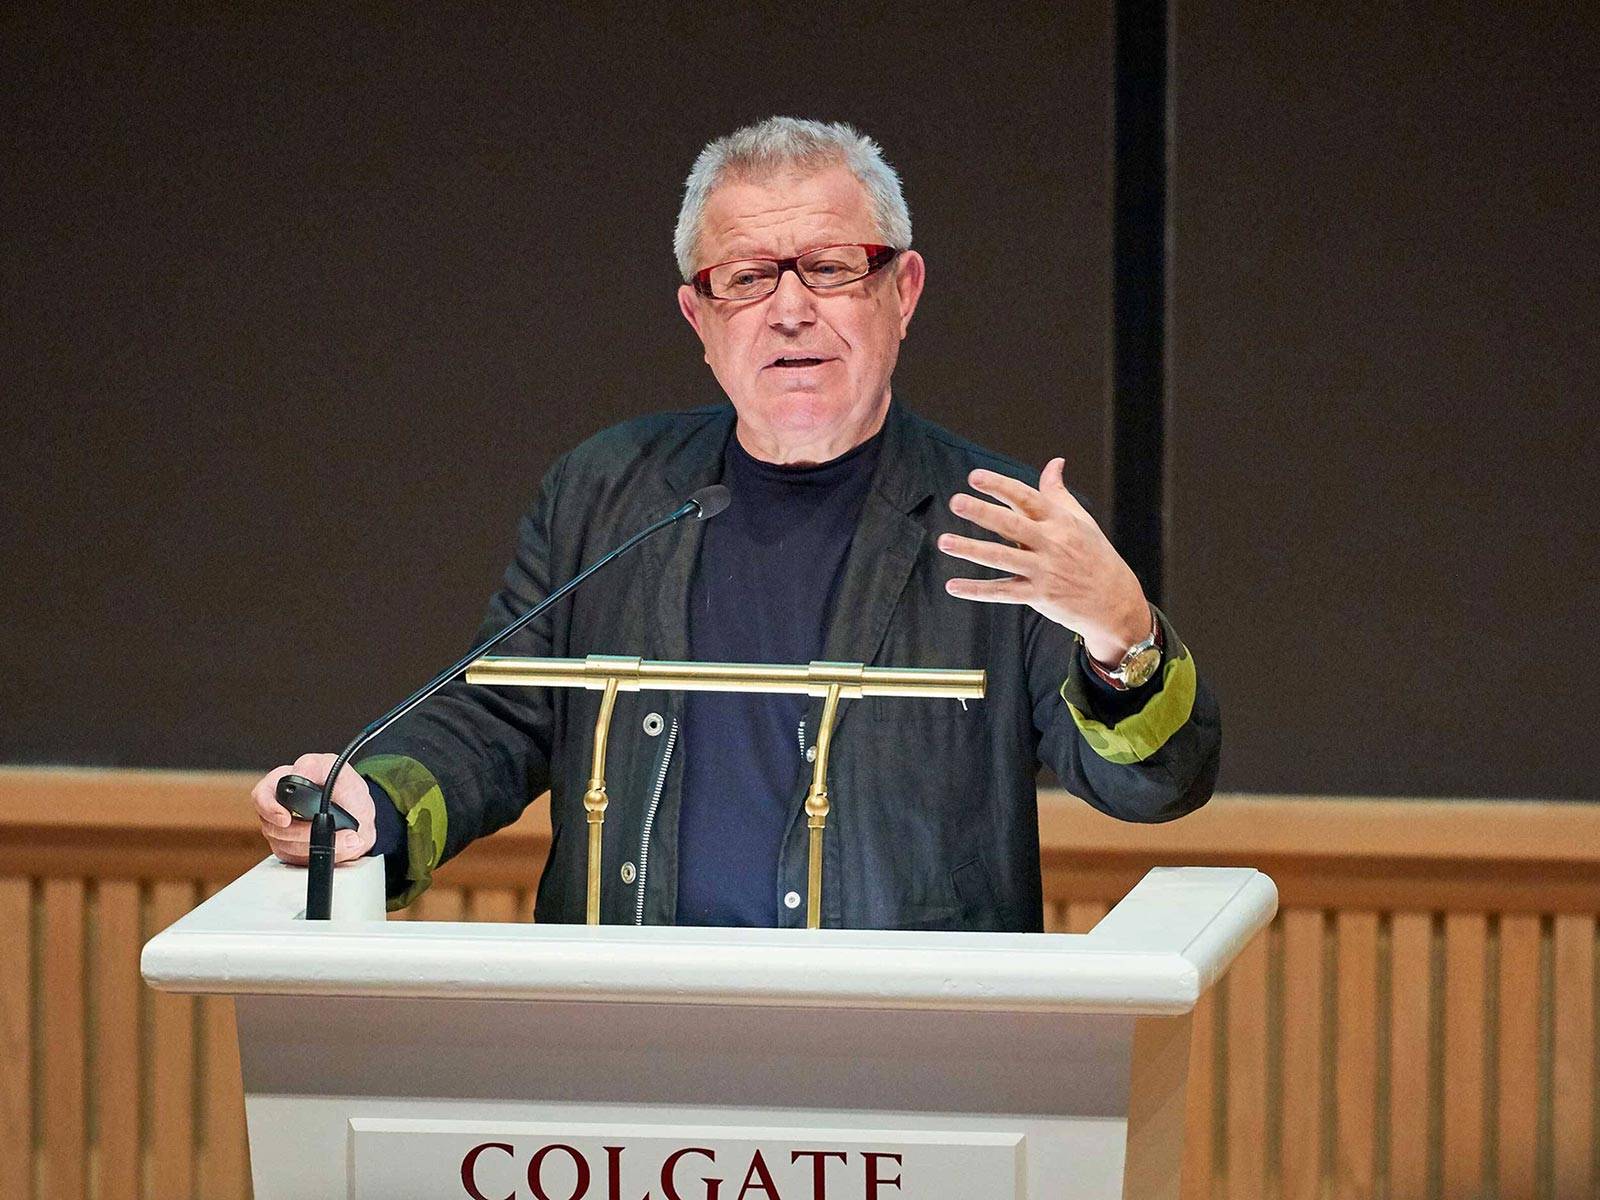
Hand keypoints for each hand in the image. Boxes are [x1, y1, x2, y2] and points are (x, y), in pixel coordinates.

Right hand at [250, 753, 377, 865]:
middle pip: (274, 829)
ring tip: (347, 838)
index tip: (286, 819)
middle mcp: (276, 810)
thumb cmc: (344, 787)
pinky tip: (342, 845)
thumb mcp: (335, 768)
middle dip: (305, 833)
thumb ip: (315, 766)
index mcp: (281, 784)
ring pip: (288, 847)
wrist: (358, 813)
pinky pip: (300, 860)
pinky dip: (324, 853)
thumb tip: (299, 772)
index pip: (261, 797)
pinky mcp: (292, 851)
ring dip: (319, 845)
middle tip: (332, 830)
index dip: (270, 809)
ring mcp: (282, 833)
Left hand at [938, 458, 1150, 663]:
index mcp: (1059, 521)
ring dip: (972, 549)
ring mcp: (1044, 571)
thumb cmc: (1095, 555)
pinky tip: (952, 585)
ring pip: (1002, 558)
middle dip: (983, 513)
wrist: (1116, 601)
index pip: (1026, 498)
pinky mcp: (1038, 596)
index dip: (1000, 486)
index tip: (975, 477)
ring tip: (944, 541)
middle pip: (1012, 525)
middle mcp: (1051, 544)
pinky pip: (1002, 592)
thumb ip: (1058, 492)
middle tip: (956, 501)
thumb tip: (1054, 462)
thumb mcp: (1080, 520)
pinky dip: (977, 590)